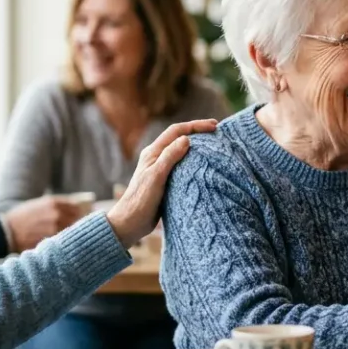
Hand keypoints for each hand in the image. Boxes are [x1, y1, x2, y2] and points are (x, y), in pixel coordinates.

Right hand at [3, 196, 83, 250]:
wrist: (6, 231)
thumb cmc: (22, 217)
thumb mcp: (39, 205)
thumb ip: (56, 206)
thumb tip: (76, 210)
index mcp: (54, 202)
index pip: (77, 208)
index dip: (81, 214)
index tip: (84, 219)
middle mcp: (56, 213)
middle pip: (77, 220)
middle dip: (79, 225)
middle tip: (82, 231)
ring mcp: (54, 228)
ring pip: (72, 232)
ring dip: (74, 235)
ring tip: (75, 240)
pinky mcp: (51, 240)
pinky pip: (64, 241)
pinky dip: (65, 243)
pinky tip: (65, 245)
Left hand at [106, 119, 217, 243]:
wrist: (130, 223)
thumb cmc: (141, 200)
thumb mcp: (156, 177)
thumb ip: (169, 157)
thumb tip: (186, 139)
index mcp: (153, 152)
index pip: (176, 131)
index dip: (195, 126)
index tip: (214, 126)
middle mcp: (157, 157)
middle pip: (179, 137)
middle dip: (197, 131)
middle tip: (217, 131)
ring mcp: (161, 169)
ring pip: (181, 151)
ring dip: (197, 145)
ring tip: (213, 144)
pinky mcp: (165, 181)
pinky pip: (182, 165)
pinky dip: (194, 160)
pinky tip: (204, 165)